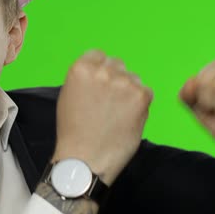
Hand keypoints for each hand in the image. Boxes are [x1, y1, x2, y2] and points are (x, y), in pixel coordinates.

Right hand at [53, 50, 153, 185]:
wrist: (85, 159)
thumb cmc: (74, 131)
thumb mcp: (68, 95)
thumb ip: (85, 78)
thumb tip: (101, 71)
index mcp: (81, 68)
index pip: (98, 54)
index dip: (99, 70)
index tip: (100, 85)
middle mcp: (103, 70)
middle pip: (117, 63)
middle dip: (115, 78)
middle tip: (110, 102)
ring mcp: (124, 82)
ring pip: (133, 78)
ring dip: (129, 90)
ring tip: (118, 113)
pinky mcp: (141, 95)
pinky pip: (145, 92)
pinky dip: (140, 103)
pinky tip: (127, 118)